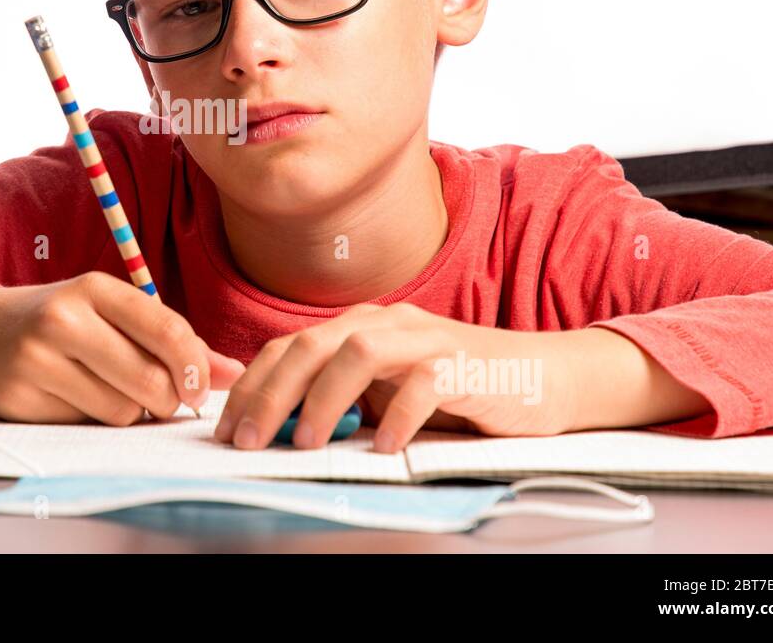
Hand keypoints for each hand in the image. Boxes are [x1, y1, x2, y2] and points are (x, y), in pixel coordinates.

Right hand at [0, 271, 244, 423]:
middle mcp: (64, 319)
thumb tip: (234, 373)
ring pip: (121, 411)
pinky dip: (92, 421)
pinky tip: (73, 399)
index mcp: (93, 288)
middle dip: (166, 399)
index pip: (165, 327)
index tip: (200, 386)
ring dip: (129, 412)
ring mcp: (37, 359)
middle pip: (149, 380)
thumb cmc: (54, 323)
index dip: (194, 365)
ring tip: (108, 391)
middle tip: (160, 398)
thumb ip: (170, 339)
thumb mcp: (106, 314)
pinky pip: (85, 426)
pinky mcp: (20, 398)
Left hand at [214, 303, 577, 452]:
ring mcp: (426, 339)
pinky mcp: (464, 364)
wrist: (546, 376)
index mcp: (360, 327)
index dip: (253, 385)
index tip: (227, 427)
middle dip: (271, 392)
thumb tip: (278, 430)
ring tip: (303, 442)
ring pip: (357, 352)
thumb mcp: (388, 391)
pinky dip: (398, 416)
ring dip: (323, 398)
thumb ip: (343, 400)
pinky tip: (382, 448)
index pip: (290, 346)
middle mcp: (387, 323)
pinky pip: (423, 384)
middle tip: (247, 439)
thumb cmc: (459, 388)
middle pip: (311, 345)